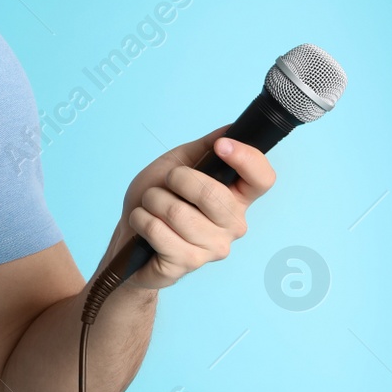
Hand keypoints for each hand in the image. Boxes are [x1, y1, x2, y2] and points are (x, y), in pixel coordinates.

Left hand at [106, 125, 276, 290]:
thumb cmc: (156, 199)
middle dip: (176, 179)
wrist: (129, 235)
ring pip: (178, 212)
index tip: (221, 146)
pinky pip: (158, 230)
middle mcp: (233, 224)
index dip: (246, 159)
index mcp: (236, 198)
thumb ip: (205, 148)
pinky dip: (141, 219)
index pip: (262, 179)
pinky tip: (143, 224)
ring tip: (150, 206)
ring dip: (152, 201)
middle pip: (212, 194)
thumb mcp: (177, 164)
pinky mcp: (188, 262)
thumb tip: (230, 129)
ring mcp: (214, 247)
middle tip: (165, 184)